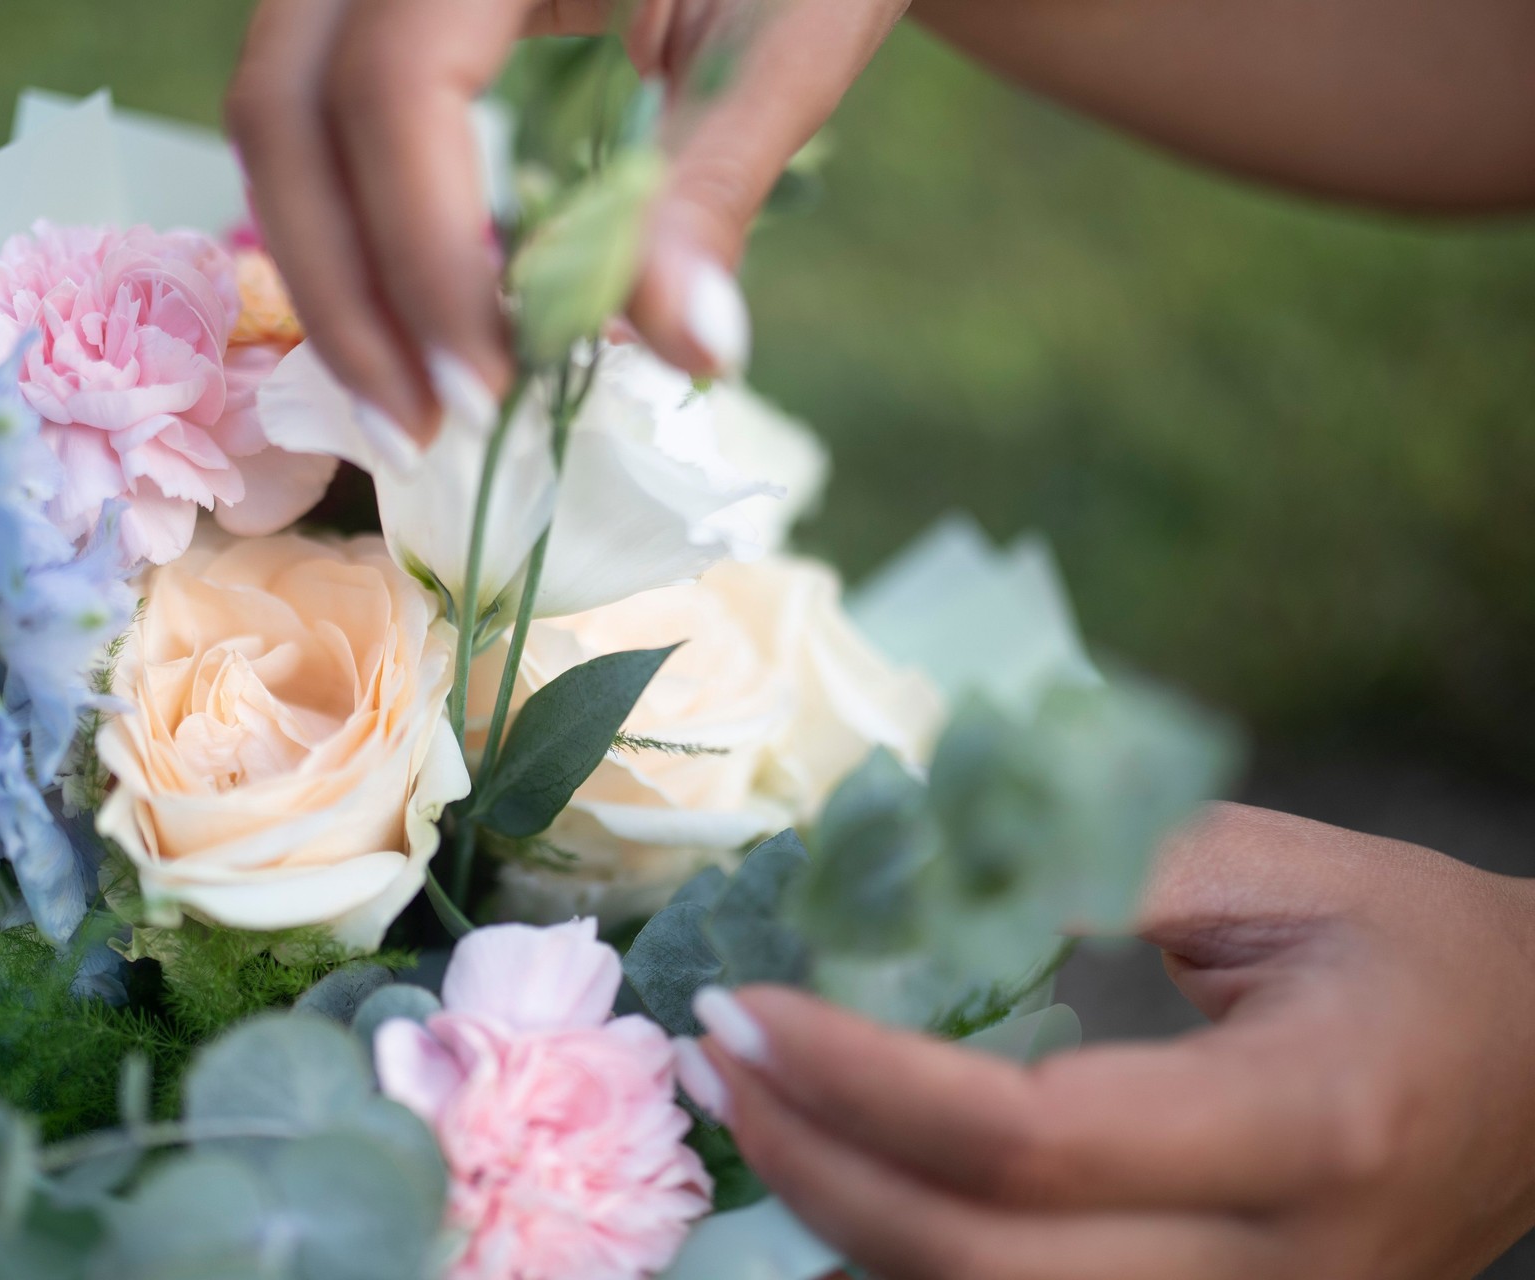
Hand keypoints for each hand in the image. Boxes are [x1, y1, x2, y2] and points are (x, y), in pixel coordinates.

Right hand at [226, 0, 904, 444]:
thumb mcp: (779, 38)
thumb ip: (715, 180)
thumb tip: (690, 349)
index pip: (397, 84)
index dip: (424, 250)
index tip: (487, 391)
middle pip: (286, 105)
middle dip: (341, 289)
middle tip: (418, 432)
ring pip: (276, 115)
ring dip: (325, 274)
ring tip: (407, 404)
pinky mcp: (370, 10)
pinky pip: (312, 115)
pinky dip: (342, 229)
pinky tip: (405, 325)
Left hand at [685, 802, 1534, 1278]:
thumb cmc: (1416, 948)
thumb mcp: (1277, 869)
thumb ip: (1097, 862)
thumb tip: (896, 860)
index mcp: (1310, 1122)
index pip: (1032, 1139)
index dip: (862, 1077)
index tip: (748, 999)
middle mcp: (1279, 1264)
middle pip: (982, 1266)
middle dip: (815, 1165)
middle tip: (713, 1052)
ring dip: (840, 1224)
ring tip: (745, 1104)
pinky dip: (910, 1262)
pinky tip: (836, 1178)